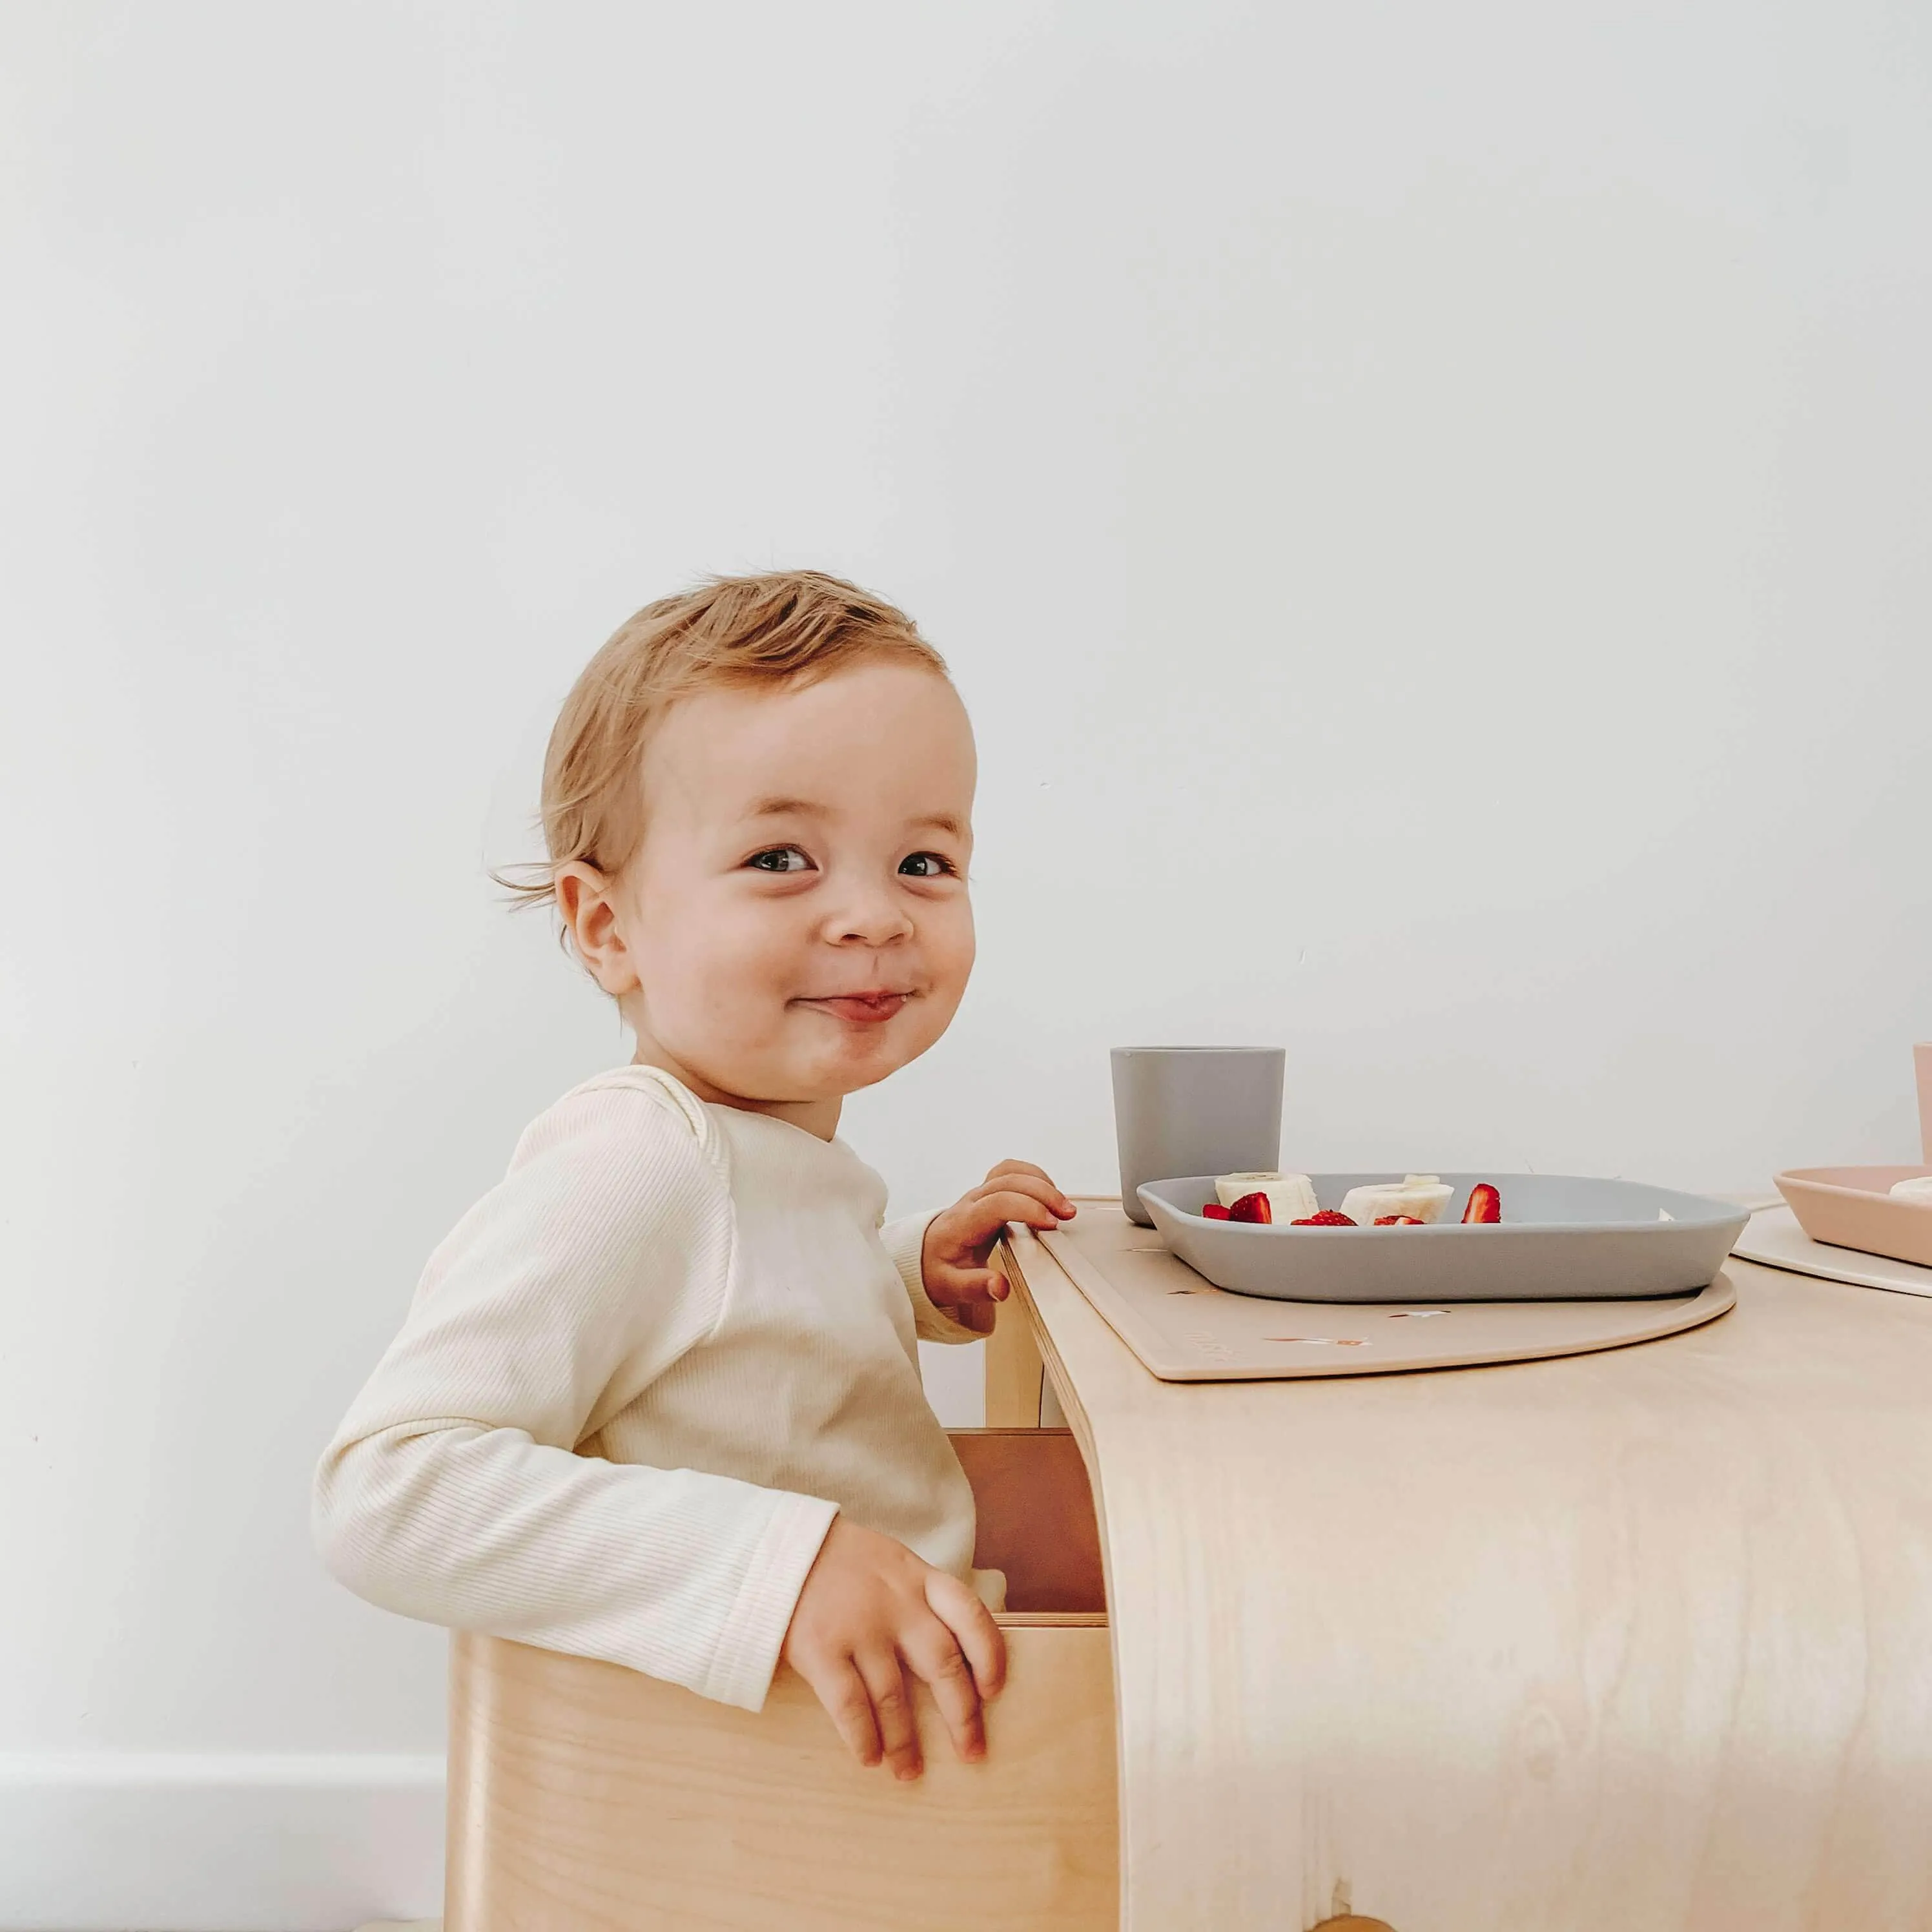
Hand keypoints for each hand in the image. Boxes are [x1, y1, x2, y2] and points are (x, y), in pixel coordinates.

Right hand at [781, 1516, 1006, 1778]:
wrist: (775, 1548)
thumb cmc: (841, 1563)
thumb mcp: (892, 1564)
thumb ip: (922, 1598)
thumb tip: (957, 1654)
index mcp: (918, 1578)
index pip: (971, 1614)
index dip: (990, 1656)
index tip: (994, 1692)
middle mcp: (896, 1603)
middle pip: (943, 1664)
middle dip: (962, 1715)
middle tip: (971, 1752)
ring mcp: (858, 1626)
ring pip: (895, 1696)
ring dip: (905, 1742)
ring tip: (909, 1771)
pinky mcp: (820, 1648)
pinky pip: (850, 1705)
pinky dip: (863, 1737)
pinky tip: (869, 1758)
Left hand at [920, 1161, 1077, 1332]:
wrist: (923, 1256)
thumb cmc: (938, 1269)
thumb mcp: (951, 1287)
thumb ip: (975, 1288)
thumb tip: (1001, 1288)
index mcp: (963, 1222)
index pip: (997, 1202)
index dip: (1027, 1208)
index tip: (1051, 1224)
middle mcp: (971, 1202)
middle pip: (1008, 1180)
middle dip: (1042, 1192)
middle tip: (1067, 1214)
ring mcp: (980, 1194)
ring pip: (1010, 1170)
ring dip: (1040, 1181)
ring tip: (1063, 1204)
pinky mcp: (989, 1194)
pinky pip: (1011, 1172)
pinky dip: (1033, 1177)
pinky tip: (1049, 1195)